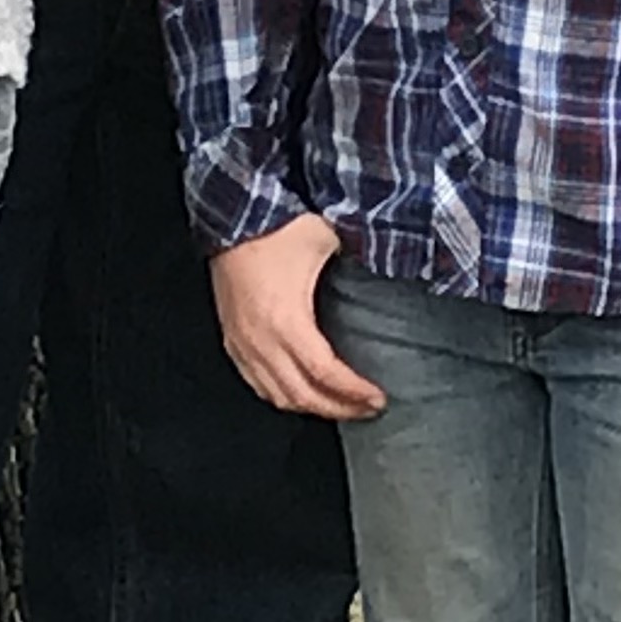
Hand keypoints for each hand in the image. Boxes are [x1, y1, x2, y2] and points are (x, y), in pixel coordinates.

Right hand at [212, 213, 380, 418]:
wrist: (232, 212)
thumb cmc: (276, 224)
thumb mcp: (326, 239)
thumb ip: (358, 259)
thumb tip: (389, 268)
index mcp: (286, 320)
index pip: (325, 374)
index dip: (354, 393)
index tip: (379, 398)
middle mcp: (260, 339)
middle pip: (302, 396)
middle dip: (339, 408)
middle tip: (367, 409)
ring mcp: (242, 342)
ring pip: (276, 396)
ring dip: (311, 407)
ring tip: (340, 406)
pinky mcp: (231, 338)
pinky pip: (256, 383)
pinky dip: (281, 396)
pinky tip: (300, 394)